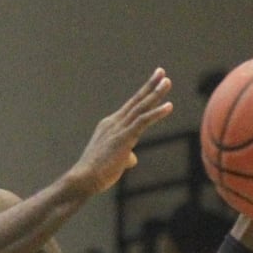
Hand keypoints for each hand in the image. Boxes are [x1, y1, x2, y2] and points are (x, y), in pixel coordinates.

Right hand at [67, 69, 174, 194]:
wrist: (84, 179)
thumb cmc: (97, 174)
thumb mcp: (114, 162)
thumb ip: (125, 156)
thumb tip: (132, 159)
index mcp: (110, 125)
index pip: (130, 107)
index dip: (143, 94)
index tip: (154, 81)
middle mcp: (114, 123)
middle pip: (136, 101)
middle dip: (150, 85)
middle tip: (162, 72)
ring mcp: (118, 129)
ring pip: (140, 107)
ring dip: (155, 93)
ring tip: (167, 81)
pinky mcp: (124, 138)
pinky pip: (143, 121)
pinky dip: (156, 113)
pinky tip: (169, 106)